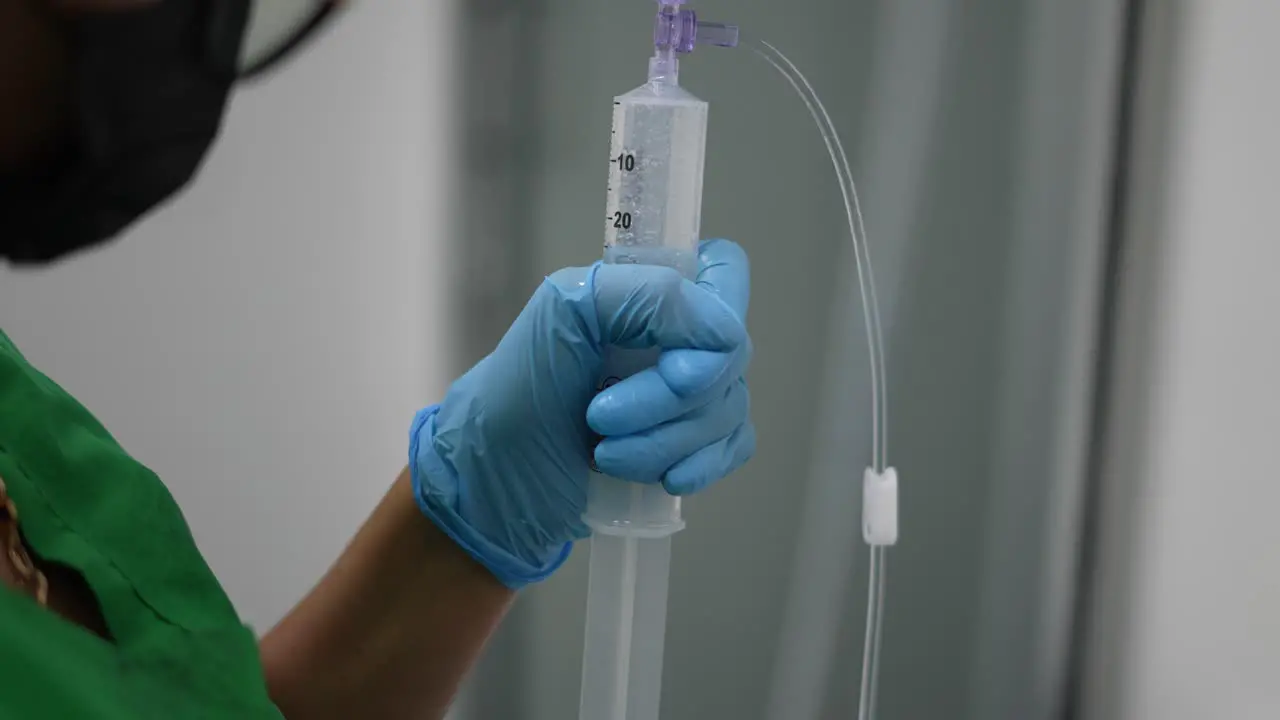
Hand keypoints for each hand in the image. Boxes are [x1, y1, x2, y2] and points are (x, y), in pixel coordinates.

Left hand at [409, 239, 753, 587]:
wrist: (493, 488)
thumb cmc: (513, 396)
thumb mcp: (562, 315)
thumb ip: (647, 296)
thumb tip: (723, 332)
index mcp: (644, 293)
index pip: (723, 270)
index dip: (719, 314)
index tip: (674, 368)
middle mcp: (673, 337)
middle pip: (729, 354)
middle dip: (666, 399)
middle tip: (600, 417)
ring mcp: (686, 393)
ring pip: (729, 407)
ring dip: (665, 441)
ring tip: (603, 454)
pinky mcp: (691, 444)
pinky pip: (733, 446)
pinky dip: (700, 464)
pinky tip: (663, 479)